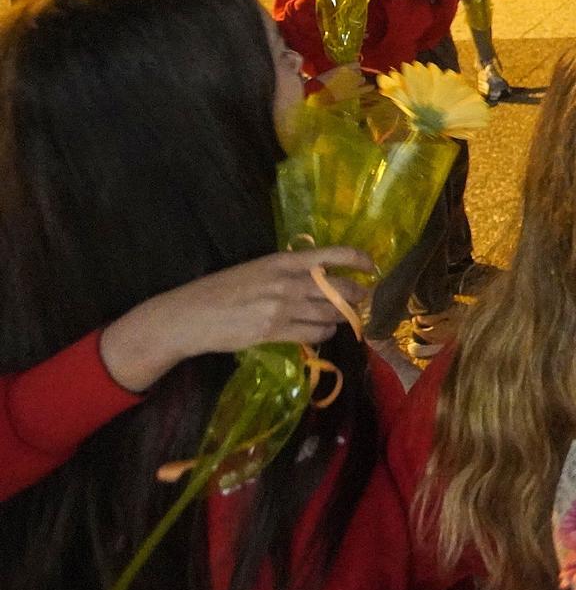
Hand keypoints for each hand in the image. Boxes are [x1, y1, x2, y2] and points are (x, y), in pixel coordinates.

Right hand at [98, 248, 376, 392]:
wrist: (188, 316)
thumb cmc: (220, 290)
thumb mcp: (256, 269)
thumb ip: (287, 272)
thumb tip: (319, 276)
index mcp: (282, 261)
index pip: (332, 254)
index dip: (359, 259)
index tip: (372, 266)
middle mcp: (287, 282)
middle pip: (340, 289)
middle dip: (357, 295)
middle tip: (362, 299)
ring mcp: (282, 308)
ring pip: (331, 314)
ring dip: (341, 318)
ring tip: (341, 318)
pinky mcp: (275, 332)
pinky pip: (314, 334)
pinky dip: (323, 334)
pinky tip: (320, 333)